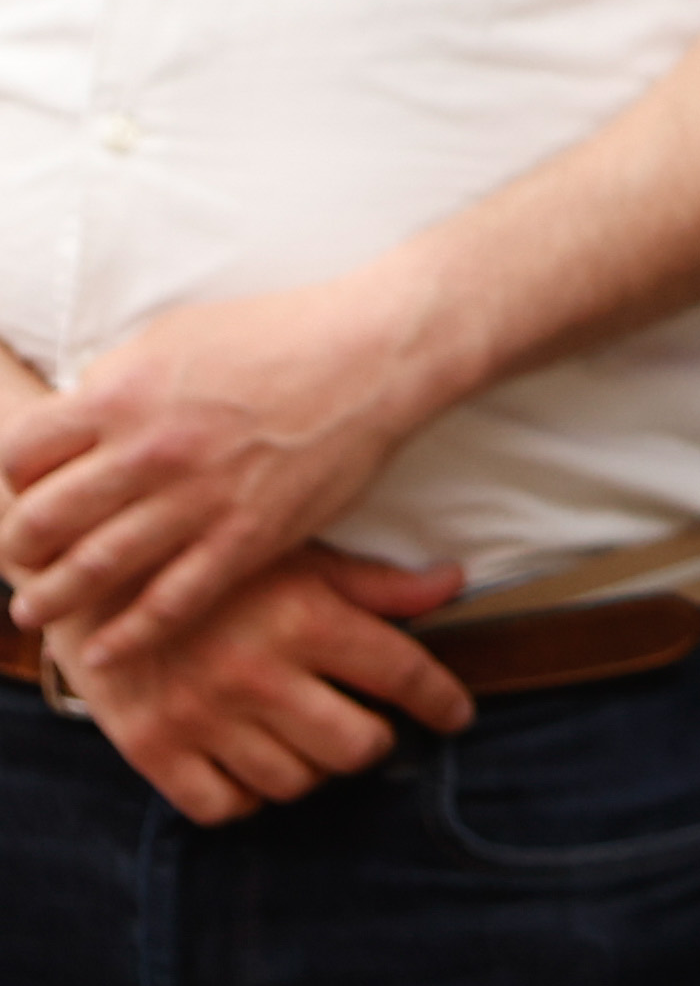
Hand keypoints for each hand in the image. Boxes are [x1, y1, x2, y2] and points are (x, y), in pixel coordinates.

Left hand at [0, 274, 448, 671]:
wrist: (377, 351)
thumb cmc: (282, 332)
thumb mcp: (177, 334)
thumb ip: (119, 379)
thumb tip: (78, 415)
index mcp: (122, 393)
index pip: (23, 455)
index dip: (14, 479)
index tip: (24, 493)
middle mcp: (148, 450)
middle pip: (42, 518)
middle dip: (19, 547)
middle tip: (18, 559)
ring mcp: (198, 497)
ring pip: (94, 566)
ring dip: (52, 598)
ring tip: (34, 612)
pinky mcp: (249, 535)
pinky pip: (172, 600)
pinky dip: (130, 634)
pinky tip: (106, 653)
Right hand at [70, 545, 473, 825]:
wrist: (92, 570)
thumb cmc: (215, 563)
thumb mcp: (299, 557)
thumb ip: (376, 583)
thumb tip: (454, 583)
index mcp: (304, 619)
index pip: (402, 675)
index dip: (442, 701)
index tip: (458, 715)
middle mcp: (257, 674)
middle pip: (357, 746)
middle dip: (373, 740)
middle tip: (365, 724)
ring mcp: (202, 716)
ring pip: (295, 781)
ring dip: (312, 766)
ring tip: (305, 736)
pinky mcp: (151, 748)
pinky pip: (223, 806)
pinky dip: (246, 795)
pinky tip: (251, 763)